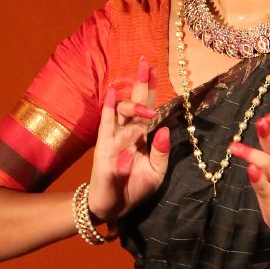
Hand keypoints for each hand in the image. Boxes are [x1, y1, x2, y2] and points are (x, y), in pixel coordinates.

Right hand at [87, 55, 170, 222]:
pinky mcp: (104, 145)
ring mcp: (115, 137)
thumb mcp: (156, 172)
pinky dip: (110, 107)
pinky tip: (113, 93)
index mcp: (143, 137)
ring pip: (123, 110)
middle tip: (146, 62)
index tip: (156, 69)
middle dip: (141, 82)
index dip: (151, 89)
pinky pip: (106, 123)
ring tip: (147, 108)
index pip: (149, 108)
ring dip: (134, 103)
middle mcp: (129, 132)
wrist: (116, 206)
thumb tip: (165, 128)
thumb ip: (161, 151)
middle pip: (136, 101)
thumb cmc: (136, 189)